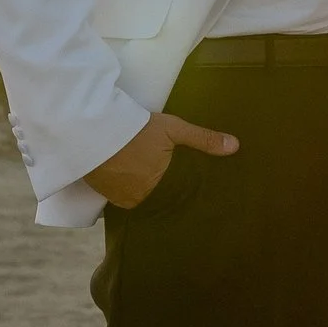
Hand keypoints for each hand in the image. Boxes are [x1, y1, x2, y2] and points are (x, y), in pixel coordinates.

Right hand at [86, 109, 239, 207]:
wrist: (92, 126)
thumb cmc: (137, 130)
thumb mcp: (173, 130)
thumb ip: (203, 140)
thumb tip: (235, 147)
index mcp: (155, 191)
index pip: (173, 197)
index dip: (178, 191)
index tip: (183, 188)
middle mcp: (135, 199)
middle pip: (153, 196)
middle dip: (160, 190)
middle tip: (162, 180)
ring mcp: (115, 196)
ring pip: (135, 193)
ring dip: (139, 186)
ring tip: (144, 176)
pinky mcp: (99, 189)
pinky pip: (117, 190)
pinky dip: (123, 183)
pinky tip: (126, 174)